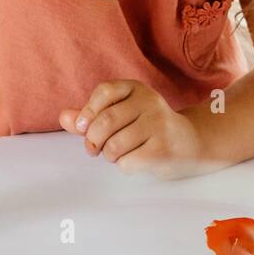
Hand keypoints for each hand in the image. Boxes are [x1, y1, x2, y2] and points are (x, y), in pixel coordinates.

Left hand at [58, 79, 205, 178]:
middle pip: (105, 122)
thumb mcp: (122, 115)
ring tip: (117, 153)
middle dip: (93, 140)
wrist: (190, 143)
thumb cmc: (148, 128)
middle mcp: (150, 102)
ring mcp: (159, 125)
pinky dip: (123, 165)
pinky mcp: (163, 149)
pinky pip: (127, 162)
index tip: (83, 126)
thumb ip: (91, 116)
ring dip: (109, 155)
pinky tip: (134, 160)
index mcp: (137, 89)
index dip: (88, 111)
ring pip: (114, 145)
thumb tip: (63, 117)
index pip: (104, 91)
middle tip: (94, 149)